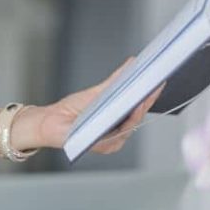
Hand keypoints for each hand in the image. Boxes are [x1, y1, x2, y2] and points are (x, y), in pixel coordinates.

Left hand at [36, 58, 163, 153]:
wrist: (50, 122)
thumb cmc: (71, 109)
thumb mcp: (97, 92)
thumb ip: (115, 80)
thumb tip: (132, 64)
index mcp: (118, 122)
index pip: (138, 108)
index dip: (150, 95)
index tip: (159, 80)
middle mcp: (118, 134)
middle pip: (138, 116)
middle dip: (148, 99)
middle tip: (155, 83)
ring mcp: (113, 142)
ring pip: (132, 124)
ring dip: (140, 108)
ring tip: (145, 92)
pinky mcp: (105, 146)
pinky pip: (120, 133)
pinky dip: (127, 120)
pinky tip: (131, 107)